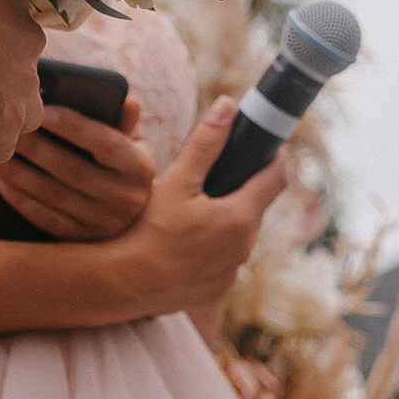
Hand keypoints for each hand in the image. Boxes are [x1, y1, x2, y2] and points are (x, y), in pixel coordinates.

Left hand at [0, 95, 156, 241]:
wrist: (132, 218)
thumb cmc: (121, 165)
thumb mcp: (131, 142)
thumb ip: (124, 121)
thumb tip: (128, 102)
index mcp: (139, 168)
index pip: (106, 144)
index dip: (74, 127)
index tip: (41, 111)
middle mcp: (125, 200)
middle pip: (73, 170)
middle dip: (35, 148)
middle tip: (5, 130)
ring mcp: (102, 224)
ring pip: (53, 195)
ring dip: (18, 173)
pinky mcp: (80, 240)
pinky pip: (45, 219)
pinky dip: (21, 200)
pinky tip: (1, 181)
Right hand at [103, 95, 292, 317]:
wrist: (122, 283)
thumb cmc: (148, 229)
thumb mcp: (177, 180)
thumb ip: (206, 143)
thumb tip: (227, 105)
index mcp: (240, 217)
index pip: (276, 179)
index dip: (274, 159)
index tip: (268, 148)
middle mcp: (243, 248)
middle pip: (254, 209)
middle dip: (243, 191)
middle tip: (219, 177)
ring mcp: (230, 274)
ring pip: (238, 238)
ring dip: (227, 223)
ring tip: (196, 212)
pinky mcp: (214, 293)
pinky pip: (222, 265)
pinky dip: (212, 253)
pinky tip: (187, 246)